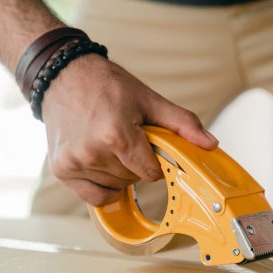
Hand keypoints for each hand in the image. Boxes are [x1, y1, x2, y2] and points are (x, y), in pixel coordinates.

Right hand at [41, 54, 217, 205]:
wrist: (62, 76)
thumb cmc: (106, 85)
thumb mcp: (149, 99)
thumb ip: (182, 124)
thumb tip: (210, 144)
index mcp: (116, 135)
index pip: (151, 173)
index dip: (154, 161)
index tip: (147, 145)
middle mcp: (92, 152)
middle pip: (132, 180)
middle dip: (136, 164)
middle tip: (125, 138)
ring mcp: (74, 163)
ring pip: (114, 187)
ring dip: (118, 172)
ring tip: (108, 143)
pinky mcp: (61, 169)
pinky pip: (93, 197)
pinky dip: (102, 186)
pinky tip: (100, 164)